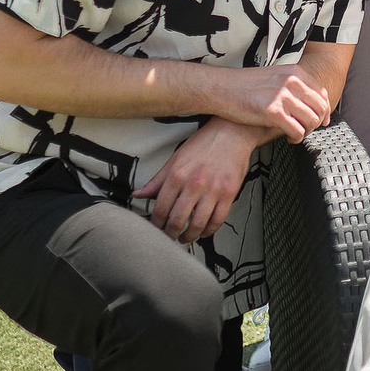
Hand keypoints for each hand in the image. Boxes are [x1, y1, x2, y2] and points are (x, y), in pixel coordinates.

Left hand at [136, 118, 259, 243]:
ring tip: (184, 238)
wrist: (232, 133)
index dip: (155, 224)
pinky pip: (218, 220)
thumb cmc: (203, 144)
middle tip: (168, 238)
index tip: (155, 229)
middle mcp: (194, 184)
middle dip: (170, 234)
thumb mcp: (175, 160)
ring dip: (189, 236)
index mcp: (177, 175)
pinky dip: (209, 231)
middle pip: (178, 220)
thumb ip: (157, 181)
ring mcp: (213, 190)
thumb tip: (137, 194)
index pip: (161, 208)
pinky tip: (204, 231)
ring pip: (198, 224)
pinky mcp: (229, 194)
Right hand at [215, 62, 332, 141]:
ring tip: (297, 134)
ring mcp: (283, 96)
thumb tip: (308, 102)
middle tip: (307, 130)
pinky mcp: (273, 112)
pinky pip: (297, 130)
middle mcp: (292, 82)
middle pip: (320, 107)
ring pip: (312, 120)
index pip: (321, 93)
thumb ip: (292, 85)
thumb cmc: (245, 86)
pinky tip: (289, 139)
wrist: (221, 88)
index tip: (323, 121)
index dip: (325, 110)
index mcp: (294, 72)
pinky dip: (297, 138)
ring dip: (307, 131)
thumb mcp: (274, 76)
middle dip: (317, 123)